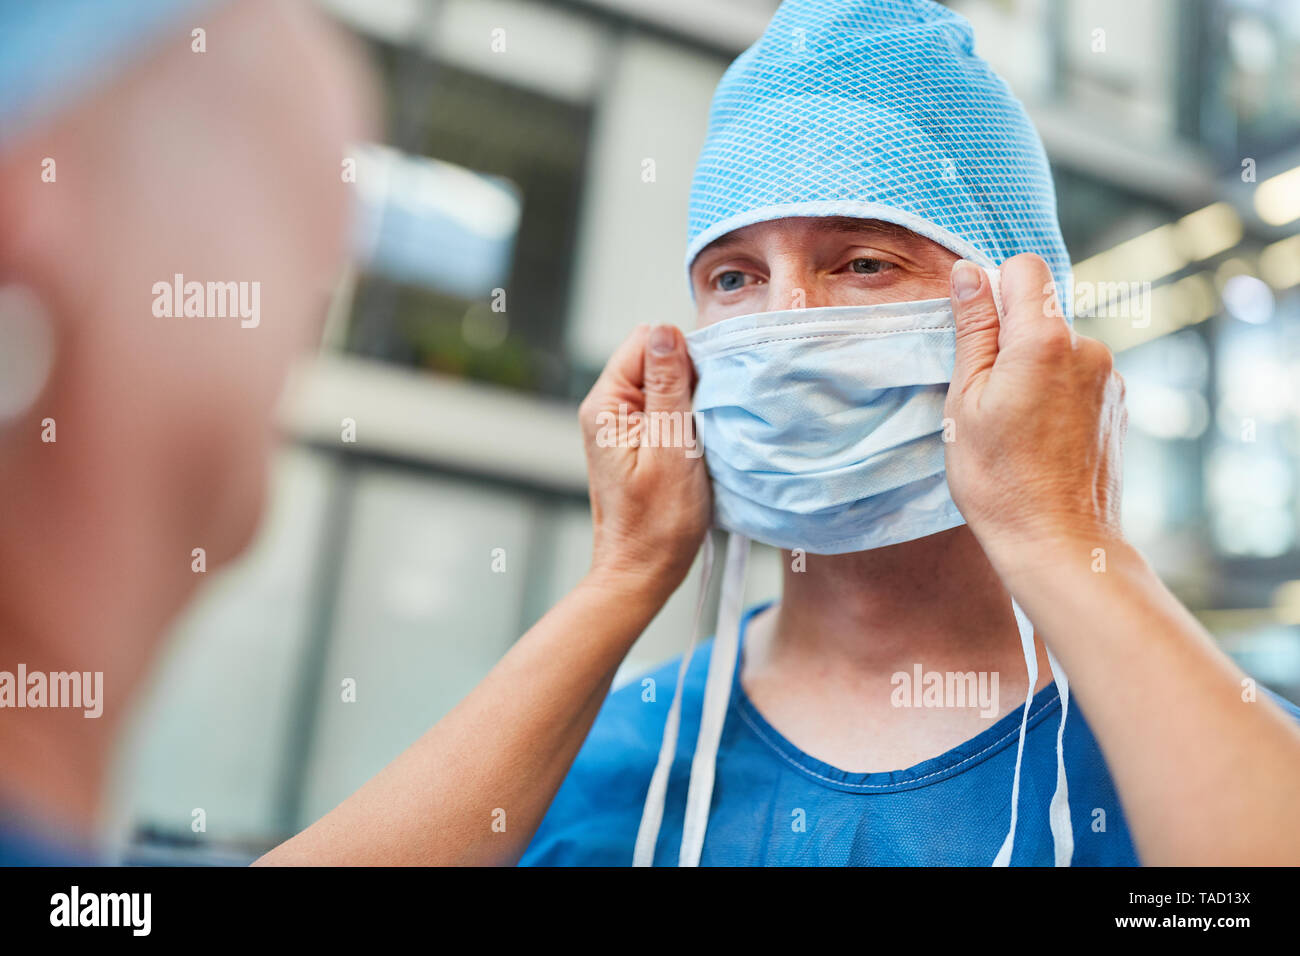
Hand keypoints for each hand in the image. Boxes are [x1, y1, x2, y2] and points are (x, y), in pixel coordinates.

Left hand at [578, 324, 711, 597]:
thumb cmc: (658, 521)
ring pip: (666, 384)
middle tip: (703, 421)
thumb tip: (666, 330)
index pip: (646, 341)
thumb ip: (668, 386)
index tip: (703, 392)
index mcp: (606, 403)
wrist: (643, 572)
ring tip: (700, 438)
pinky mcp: (638, 441)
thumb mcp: (670, 447)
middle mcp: (608, 408)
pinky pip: (667, 410)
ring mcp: (622, 425)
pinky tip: (697, 447)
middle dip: (688, 379)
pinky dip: (688, 421)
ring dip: (691, 402)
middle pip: (656, 359)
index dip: (682, 356)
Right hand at [942, 254, 1127, 572]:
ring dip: (1033, 369)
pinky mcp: (1118, 403)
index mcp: (1045, 341)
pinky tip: (1040, 438)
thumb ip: (974, 330)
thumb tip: (970, 272)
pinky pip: (1077, 376)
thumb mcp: (965, 401)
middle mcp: (1088, 348)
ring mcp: (1110, 377)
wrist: (1060, 543)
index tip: (977, 332)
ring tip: (1014, 425)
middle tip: (986, 397)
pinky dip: (1055, 392)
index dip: (993, 289)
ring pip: (1058, 347)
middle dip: (1010, 338)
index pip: (1024, 268)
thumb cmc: (999, 480)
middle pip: (1041, 311)